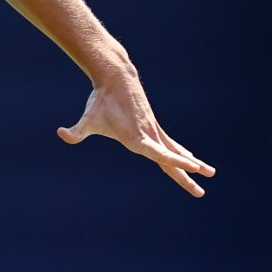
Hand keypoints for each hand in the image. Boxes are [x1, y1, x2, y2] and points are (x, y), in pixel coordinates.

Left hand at [57, 77, 214, 197]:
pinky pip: (170, 143)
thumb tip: (62, 133)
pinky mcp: (153, 126)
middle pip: (171, 160)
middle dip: (187, 176)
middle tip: (201, 193)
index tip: (192, 167)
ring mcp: (154, 130)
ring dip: (191, 164)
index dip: (175, 161)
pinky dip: (181, 152)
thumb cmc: (101, 101)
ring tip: (210, 173)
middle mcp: (149, 135)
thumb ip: (76, 131)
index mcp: (137, 138)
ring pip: (176, 151)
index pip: (159, 154)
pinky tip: (190, 158)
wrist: (116, 78)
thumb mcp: (88, 119)